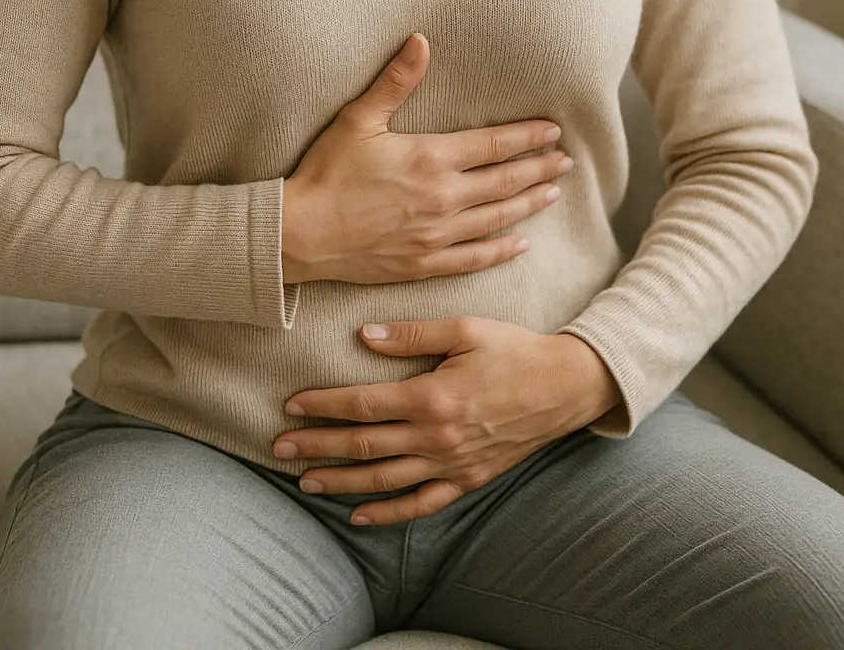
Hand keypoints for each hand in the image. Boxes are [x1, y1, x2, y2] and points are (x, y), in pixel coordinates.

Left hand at [273, 316, 622, 525]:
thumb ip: (412, 333)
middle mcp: (436, 437)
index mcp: (431, 396)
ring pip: (384, 479)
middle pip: (364, 445)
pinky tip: (359, 516)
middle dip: (317, 446)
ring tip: (306, 481)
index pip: (362, 405)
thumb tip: (364, 335)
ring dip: (341, 481)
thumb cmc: (514, 350)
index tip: (291, 404)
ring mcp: (451, 464)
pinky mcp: (467, 480)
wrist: (564, 387)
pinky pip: (421, 504)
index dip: (323, 405)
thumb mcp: (465, 329)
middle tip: (279, 448)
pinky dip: (388, 514)